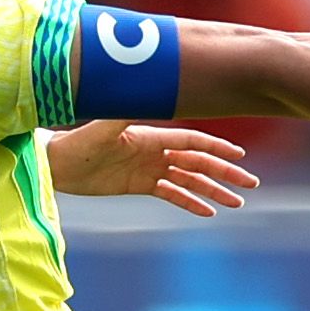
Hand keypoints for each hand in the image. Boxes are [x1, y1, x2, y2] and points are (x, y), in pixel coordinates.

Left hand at [44, 120, 261, 215]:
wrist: (58, 163)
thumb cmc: (78, 142)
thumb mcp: (103, 128)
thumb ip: (125, 113)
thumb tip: (144, 98)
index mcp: (152, 135)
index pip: (192, 142)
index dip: (217, 148)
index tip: (239, 156)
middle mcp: (155, 150)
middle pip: (198, 162)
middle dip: (225, 172)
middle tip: (251, 184)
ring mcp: (149, 168)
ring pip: (189, 180)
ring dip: (213, 190)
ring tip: (237, 203)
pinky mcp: (139, 184)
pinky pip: (171, 194)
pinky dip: (190, 202)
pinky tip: (208, 212)